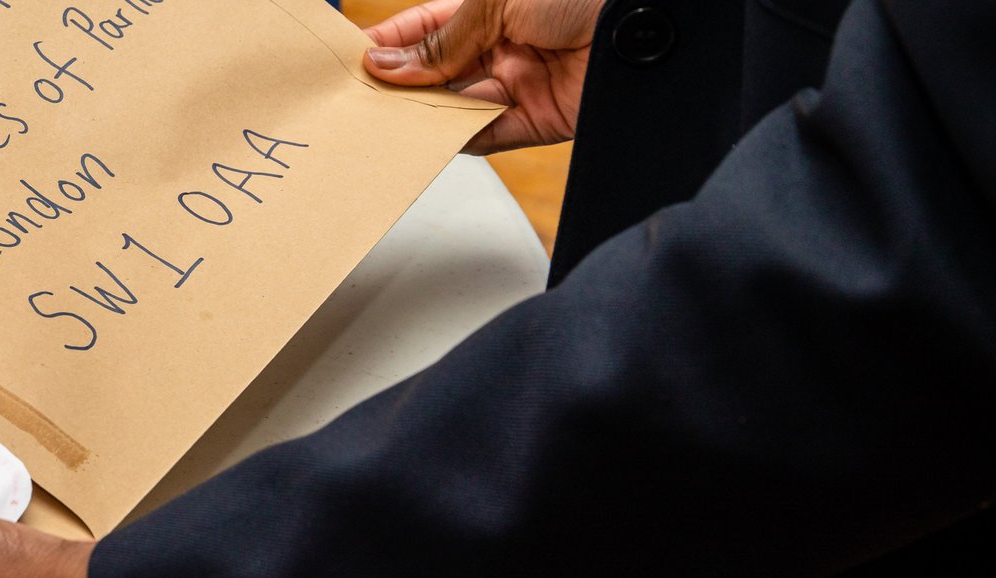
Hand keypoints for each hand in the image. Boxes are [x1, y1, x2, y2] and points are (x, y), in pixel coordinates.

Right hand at [362, 0, 601, 153]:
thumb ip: (441, 40)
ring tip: (388, 122)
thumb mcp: (497, 2)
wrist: (646, 23)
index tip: (355, 60)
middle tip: (363, 99)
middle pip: (439, 71)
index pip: (427, 27)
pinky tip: (431, 139)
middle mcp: (504, 43)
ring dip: (425, 115)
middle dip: (402, 84)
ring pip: (458, 106)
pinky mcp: (541, 119)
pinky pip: (491, 135)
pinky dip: (460, 139)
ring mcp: (521, 82)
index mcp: (491, 7)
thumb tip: (387, 63)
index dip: (391, 43)